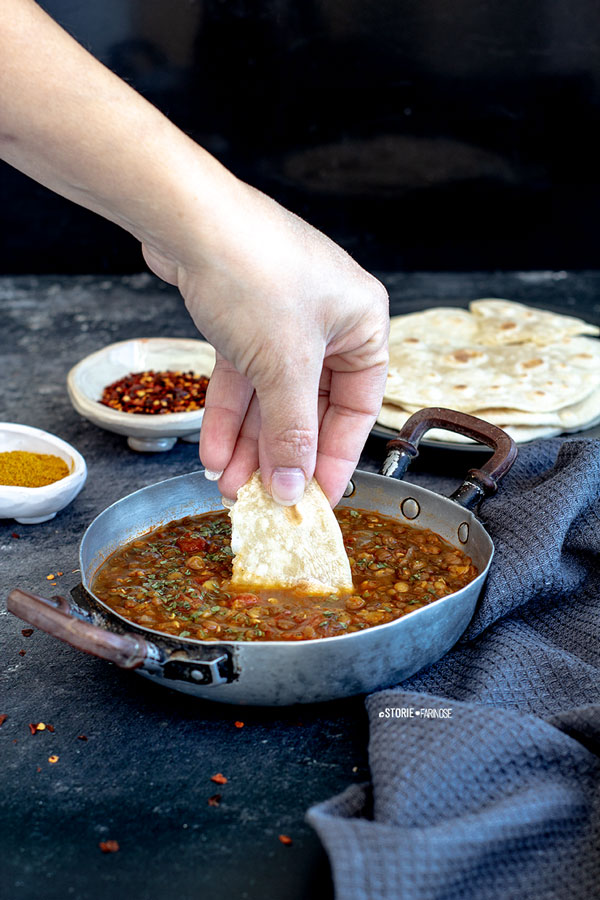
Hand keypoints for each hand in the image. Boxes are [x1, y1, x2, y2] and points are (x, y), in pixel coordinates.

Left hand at [142, 180, 388, 505]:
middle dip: (280, 455)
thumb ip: (292, 431)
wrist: (187, 219)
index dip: (336, 458)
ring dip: (249, 445)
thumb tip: (296, 485)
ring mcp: (282, 321)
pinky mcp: (243, 320)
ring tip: (231, 485)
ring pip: (270, 398)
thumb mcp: (284, 365)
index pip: (358, 409)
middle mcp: (327, 324)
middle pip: (308, 408)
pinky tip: (213, 451)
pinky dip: (227, 417)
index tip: (315, 496)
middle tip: (264, 498)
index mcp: (362, 325)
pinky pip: (241, 380)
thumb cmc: (254, 269)